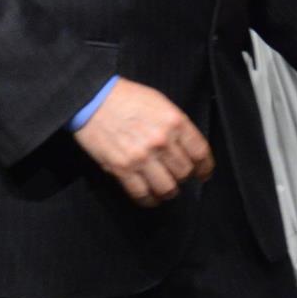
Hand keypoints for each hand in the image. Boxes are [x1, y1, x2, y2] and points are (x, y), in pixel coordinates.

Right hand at [72, 80, 211, 206]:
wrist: (91, 99)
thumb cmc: (124, 97)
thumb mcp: (159, 103)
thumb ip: (175, 125)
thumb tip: (185, 147)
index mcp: (174, 122)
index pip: (200, 154)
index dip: (205, 168)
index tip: (203, 173)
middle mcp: (161, 141)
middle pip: (184, 173)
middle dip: (183, 177)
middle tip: (177, 177)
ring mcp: (142, 157)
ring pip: (167, 188)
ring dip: (168, 191)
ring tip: (165, 189)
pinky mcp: (122, 168)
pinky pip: (142, 194)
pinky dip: (149, 200)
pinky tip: (150, 197)